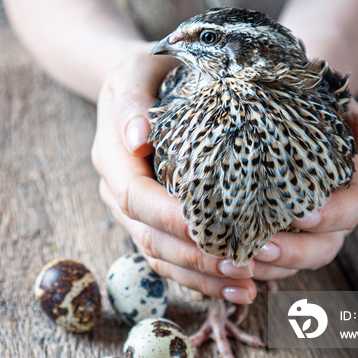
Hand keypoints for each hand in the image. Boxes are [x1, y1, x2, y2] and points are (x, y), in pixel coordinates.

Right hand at [91, 43, 256, 304]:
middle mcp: (117, 189)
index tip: (210, 228)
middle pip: (149, 237)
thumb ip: (131, 99)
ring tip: (246, 286)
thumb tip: (137, 139)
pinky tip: (234, 285)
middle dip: (194, 256)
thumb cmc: (147, 71)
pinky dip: (198, 275)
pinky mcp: (152, 218)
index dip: (170, 218)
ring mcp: (133, 209)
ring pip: (159, 255)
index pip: (136, 198)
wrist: (138, 83)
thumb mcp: (135, 70)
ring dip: (200, 276)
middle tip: (242, 266)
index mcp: (112, 157)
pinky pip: (169, 256)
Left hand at [253, 99, 357, 280]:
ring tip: (235, 261)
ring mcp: (306, 236)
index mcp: (353, 186)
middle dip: (294, 252)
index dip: (332, 216)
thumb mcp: (327, 104)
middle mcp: (333, 218)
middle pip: (324, 247)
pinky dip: (252, 269)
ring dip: (268, 267)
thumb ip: (348, 113)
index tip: (302, 216)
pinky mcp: (279, 242)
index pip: (353, 207)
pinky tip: (225, 263)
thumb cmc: (303, 109)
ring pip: (295, 265)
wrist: (277, 117)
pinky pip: (271, 266)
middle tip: (261, 247)